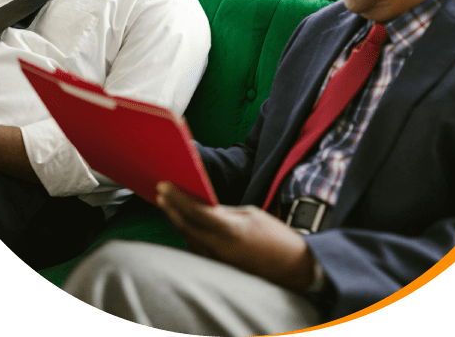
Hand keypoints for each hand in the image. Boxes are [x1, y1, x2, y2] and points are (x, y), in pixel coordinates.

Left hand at [156, 182, 315, 292]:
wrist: (294, 267)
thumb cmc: (276, 237)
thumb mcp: (251, 215)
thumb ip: (224, 212)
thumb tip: (205, 207)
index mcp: (230, 231)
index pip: (195, 212)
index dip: (177, 198)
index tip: (164, 185)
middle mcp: (220, 248)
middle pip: (186, 226)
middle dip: (171, 208)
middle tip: (160, 192)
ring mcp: (218, 261)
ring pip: (189, 238)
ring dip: (176, 220)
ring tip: (166, 203)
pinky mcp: (220, 267)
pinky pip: (197, 247)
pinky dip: (187, 232)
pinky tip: (183, 222)